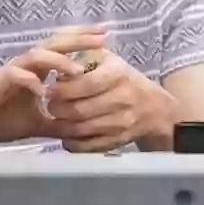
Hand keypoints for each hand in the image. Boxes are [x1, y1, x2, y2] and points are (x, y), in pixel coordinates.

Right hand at [0, 26, 106, 145]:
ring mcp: (12, 71)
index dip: (82, 42)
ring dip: (58, 60)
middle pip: (54, 43)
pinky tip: (44, 90)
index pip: (63, 49)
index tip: (106, 38)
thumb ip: (59, 120)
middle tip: (102, 35)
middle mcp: (26, 65)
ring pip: (36, 55)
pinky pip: (16, 75)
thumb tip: (84, 128)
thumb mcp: (38, 122)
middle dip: (78, 39)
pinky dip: (31, 81)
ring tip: (77, 70)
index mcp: (36, 70)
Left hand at [43, 46, 174, 152]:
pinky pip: (86, 146)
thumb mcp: (109, 60)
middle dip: (57, 108)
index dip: (62, 89)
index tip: (49, 88)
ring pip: (79, 130)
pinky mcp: (117, 142)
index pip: (85, 84)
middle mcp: (122, 99)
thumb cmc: (124, 80)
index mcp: (119, 75)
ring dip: (61, 126)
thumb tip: (54, 63)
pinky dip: (71, 142)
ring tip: (56, 118)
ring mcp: (121, 123)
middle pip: (78, 110)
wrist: (154, 109)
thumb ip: (83, 58)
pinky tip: (67, 133)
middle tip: (50, 104)